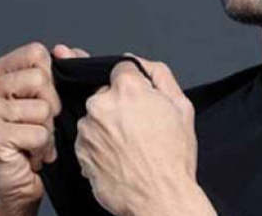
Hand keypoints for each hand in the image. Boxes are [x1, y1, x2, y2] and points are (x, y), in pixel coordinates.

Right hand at [0, 42, 89, 214]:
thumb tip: (63, 49)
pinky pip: (40, 132)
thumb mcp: (50, 97)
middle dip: (52, 106)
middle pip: (42, 78)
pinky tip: (29, 154)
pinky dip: (43, 147)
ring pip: (44, 107)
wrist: (18, 184)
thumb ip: (61, 69)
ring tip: (32, 140)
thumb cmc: (35, 137)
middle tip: (37, 124)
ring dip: (48, 129)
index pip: (36, 53)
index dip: (52, 76)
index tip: (42, 98)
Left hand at [75, 53, 200, 215]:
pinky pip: (88, 138)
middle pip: (106, 92)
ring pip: (97, 115)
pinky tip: (120, 155)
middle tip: (139, 125)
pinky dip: (101, 143)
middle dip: (120, 103)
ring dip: (109, 124)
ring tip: (130, 144)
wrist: (159, 197)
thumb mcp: (182, 106)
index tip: (141, 99)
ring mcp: (87, 129)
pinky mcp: (79, 151)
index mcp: (127, 89)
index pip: (122, 68)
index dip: (135, 84)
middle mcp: (101, 104)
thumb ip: (160, 75)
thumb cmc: (172, 156)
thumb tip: (141, 64)